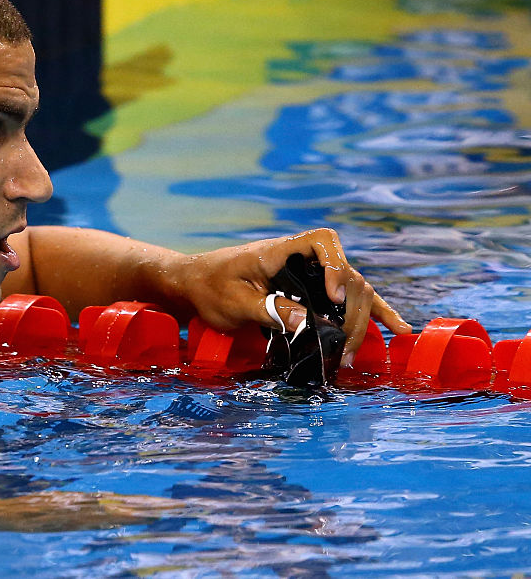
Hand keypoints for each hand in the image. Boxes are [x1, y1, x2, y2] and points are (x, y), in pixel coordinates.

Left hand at [174, 228, 410, 364]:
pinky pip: (349, 300)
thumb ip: (269, 311)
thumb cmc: (210, 289)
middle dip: (351, 312)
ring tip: (350, 353)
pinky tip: (398, 329)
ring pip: (353, 290)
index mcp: (279, 251)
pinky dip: (374, 313)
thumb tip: (307, 322)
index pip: (322, 241)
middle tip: (342, 348)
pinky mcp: (313, 293)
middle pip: (346, 274)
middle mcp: (300, 259)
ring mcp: (310, 276)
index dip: (335, 265)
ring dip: (360, 320)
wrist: (197, 285)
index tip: (332, 297)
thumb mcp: (234, 304)